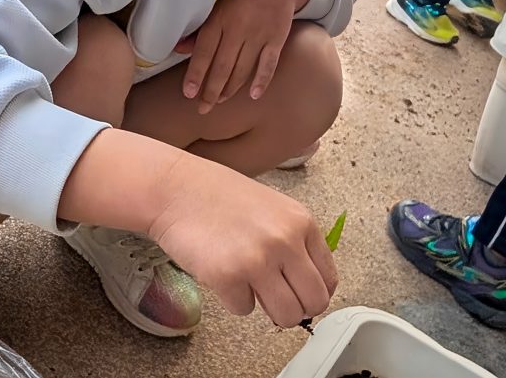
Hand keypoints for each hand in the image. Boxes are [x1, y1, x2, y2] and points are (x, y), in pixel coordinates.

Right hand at [149, 152, 337, 327]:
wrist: (176, 188)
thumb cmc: (218, 196)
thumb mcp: (273, 208)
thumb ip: (294, 239)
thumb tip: (307, 283)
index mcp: (301, 221)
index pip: (329, 278)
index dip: (313, 292)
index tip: (299, 294)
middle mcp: (286, 240)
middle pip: (314, 302)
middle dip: (296, 308)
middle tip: (275, 299)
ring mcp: (258, 259)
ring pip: (287, 316)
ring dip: (269, 310)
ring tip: (249, 286)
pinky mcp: (228, 276)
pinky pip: (244, 310)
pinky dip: (233, 299)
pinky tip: (222, 272)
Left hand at [178, 0, 312, 112]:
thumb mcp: (217, 3)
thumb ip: (201, 29)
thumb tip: (180, 49)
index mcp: (220, 18)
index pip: (204, 51)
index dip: (195, 74)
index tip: (188, 93)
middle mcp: (238, 28)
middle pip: (222, 66)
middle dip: (211, 90)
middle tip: (202, 108)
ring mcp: (259, 34)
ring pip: (242, 69)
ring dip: (230, 89)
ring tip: (219, 101)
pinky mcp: (277, 38)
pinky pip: (269, 64)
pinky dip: (261, 80)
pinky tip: (253, 95)